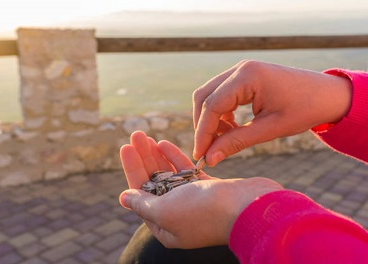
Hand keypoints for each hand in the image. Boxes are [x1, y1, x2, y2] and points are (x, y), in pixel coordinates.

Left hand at [119, 131, 282, 247]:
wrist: (250, 208)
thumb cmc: (205, 212)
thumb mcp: (166, 211)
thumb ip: (143, 204)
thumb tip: (124, 197)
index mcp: (165, 226)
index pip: (141, 193)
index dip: (132, 169)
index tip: (125, 147)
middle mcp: (178, 215)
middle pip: (154, 182)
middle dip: (144, 158)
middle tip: (135, 134)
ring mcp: (194, 201)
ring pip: (170, 175)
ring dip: (158, 156)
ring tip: (146, 137)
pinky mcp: (209, 189)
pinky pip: (186, 172)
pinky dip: (176, 158)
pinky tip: (165, 144)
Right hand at [193, 60, 351, 165]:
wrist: (327, 95)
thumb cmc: (304, 109)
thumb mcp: (270, 129)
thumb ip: (236, 142)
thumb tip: (209, 158)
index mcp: (247, 76)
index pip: (212, 105)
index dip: (203, 133)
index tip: (200, 156)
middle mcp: (240, 68)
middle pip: (204, 97)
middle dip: (203, 125)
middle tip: (206, 151)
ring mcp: (241, 70)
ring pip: (210, 95)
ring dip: (210, 119)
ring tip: (221, 141)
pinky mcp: (244, 77)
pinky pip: (221, 94)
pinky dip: (220, 113)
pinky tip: (230, 128)